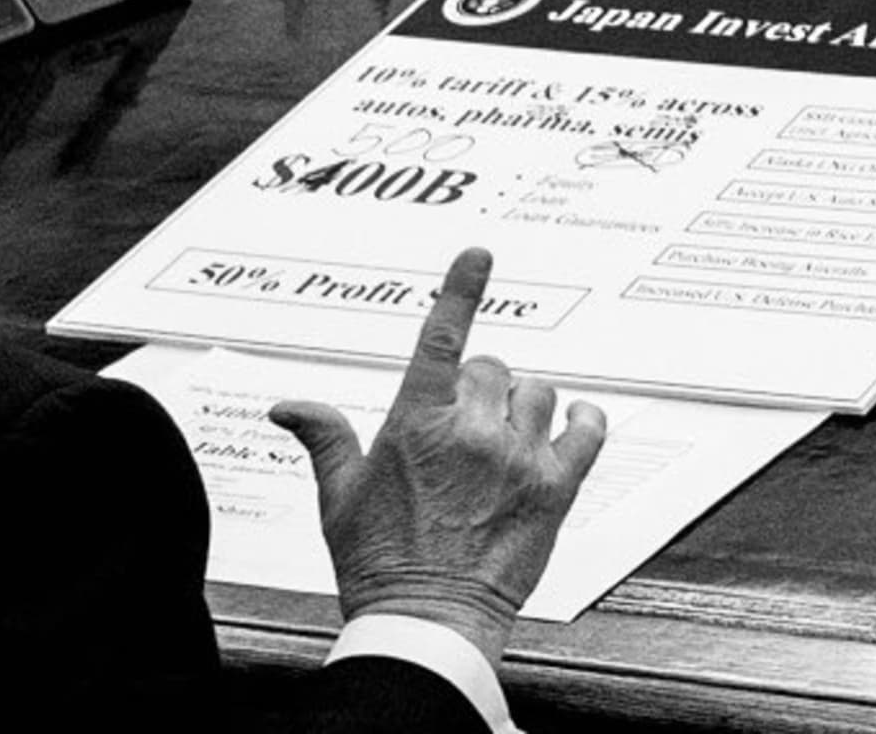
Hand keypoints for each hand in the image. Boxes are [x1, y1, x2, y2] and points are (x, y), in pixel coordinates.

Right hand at [270, 248, 605, 663]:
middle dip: (477, 388)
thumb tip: (288, 407)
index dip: (461, 289)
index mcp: (414, 424)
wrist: (428, 620)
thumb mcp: (338, 496)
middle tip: (464, 426)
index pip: (441, 338)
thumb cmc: (379, 564)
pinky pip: (587, 429)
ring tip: (507, 438)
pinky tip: (567, 430)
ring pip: (538, 392)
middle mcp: (471, 433)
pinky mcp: (556, 489)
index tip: (478, 255)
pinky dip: (582, 422)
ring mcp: (518, 459)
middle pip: (490, 368)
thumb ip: (323, 437)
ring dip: (523, 406)